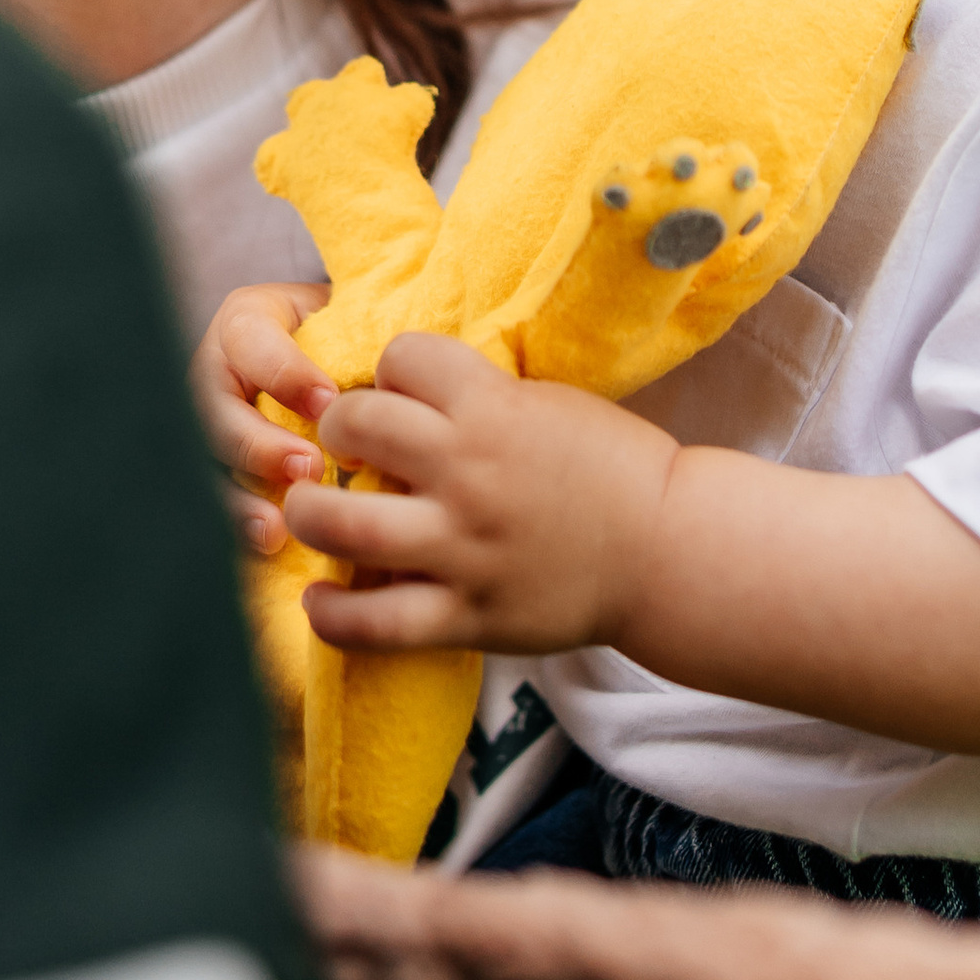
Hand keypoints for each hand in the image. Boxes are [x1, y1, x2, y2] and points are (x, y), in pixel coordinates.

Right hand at [188, 281, 333, 555]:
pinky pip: (212, 504)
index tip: (329, 402)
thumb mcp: (349, 323)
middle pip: (214, 410)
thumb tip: (391, 383)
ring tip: (275, 530)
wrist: (330, 353)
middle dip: (258, 445)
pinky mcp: (212, 470)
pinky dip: (237, 529)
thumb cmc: (344, 336)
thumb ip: (358, 343)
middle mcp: (215, 373)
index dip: (284, 372)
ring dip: (238, 500)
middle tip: (307, 469)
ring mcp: (207, 425)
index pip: (251, 340)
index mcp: (246, 323)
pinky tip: (265, 550)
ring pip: (205, 465)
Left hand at [280, 332, 676, 654]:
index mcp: (495, 408)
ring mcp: (464, 548)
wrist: (669, 551)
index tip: (396, 390)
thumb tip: (401, 391)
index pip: (400, 356)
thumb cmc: (613, 469)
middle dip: (337, 427)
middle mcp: (469, 472)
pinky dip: (332, 616)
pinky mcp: (468, 615)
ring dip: (309, 514)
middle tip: (345, 445)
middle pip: (353, 425)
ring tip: (310, 512)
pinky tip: (320, 601)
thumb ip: (478, 398)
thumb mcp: (548, 403)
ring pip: (342, 525)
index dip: (391, 369)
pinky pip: (374, 622)